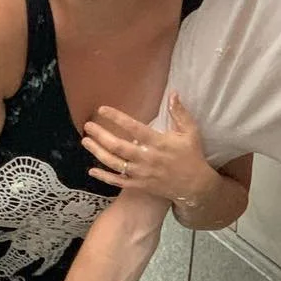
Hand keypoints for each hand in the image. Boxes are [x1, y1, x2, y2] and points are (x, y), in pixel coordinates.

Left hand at [82, 93, 210, 201]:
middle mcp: (146, 158)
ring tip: (86, 141)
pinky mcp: (139, 186)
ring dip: (98, 152)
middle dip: (100, 135)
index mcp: (158, 142)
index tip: (102, 109)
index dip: (117, 118)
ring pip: (114, 163)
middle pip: (118, 146)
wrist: (195, 186)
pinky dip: (104, 177)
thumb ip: (180, 113)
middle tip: (88, 126)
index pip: (133, 127)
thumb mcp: (190, 132)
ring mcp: (141, 173)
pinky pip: (118, 182)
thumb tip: (173, 93)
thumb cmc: (192, 156)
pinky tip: (91, 170)